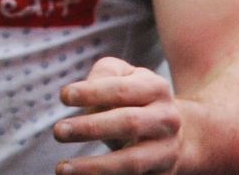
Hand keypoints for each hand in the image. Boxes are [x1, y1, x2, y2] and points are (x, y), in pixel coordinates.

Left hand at [54, 57, 181, 172]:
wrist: (179, 134)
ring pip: (132, 162)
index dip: (91, 92)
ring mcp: (166, 151)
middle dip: (90, 128)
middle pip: (128, 123)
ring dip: (95, 167)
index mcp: (156, 88)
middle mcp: (166, 120)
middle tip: (58, 131)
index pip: (121, 90)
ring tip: (62, 168)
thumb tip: (84, 90)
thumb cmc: (136, 97)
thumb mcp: (125, 75)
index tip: (64, 96)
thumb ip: (104, 73)